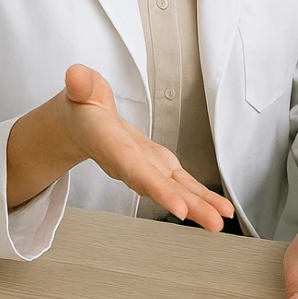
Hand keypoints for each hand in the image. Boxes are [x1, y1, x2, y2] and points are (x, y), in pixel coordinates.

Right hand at [58, 64, 233, 230]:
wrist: (80, 124)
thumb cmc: (82, 107)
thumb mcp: (80, 89)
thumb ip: (80, 84)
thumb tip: (76, 76)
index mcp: (110, 144)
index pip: (134, 169)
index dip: (156, 187)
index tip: (179, 207)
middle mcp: (130, 164)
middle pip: (160, 187)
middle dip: (187, 205)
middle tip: (214, 222)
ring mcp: (147, 168)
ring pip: (174, 189)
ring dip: (200, 206)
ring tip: (222, 220)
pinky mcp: (160, 168)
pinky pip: (182, 184)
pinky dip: (202, 196)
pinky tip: (220, 208)